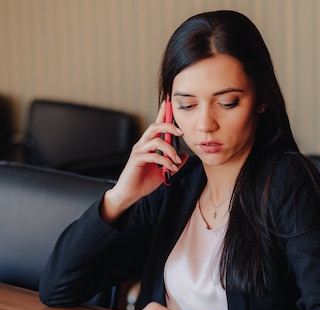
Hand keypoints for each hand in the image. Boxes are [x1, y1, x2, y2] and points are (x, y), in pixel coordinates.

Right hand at [101, 102, 187, 222]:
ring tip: (176, 160)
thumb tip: (185, 156)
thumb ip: (174, 162)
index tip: (168, 102)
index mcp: (149, 144)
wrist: (130, 193)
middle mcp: (143, 144)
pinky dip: (165, 161)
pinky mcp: (136, 160)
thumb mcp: (164, 170)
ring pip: (156, 140)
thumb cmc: (145, 180)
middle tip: (181, 132)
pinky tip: (171, 168)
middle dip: (169, 126)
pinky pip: (153, 155)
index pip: (156, 125)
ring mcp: (139, 151)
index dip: (162, 113)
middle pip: (155, 127)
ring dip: (170, 149)